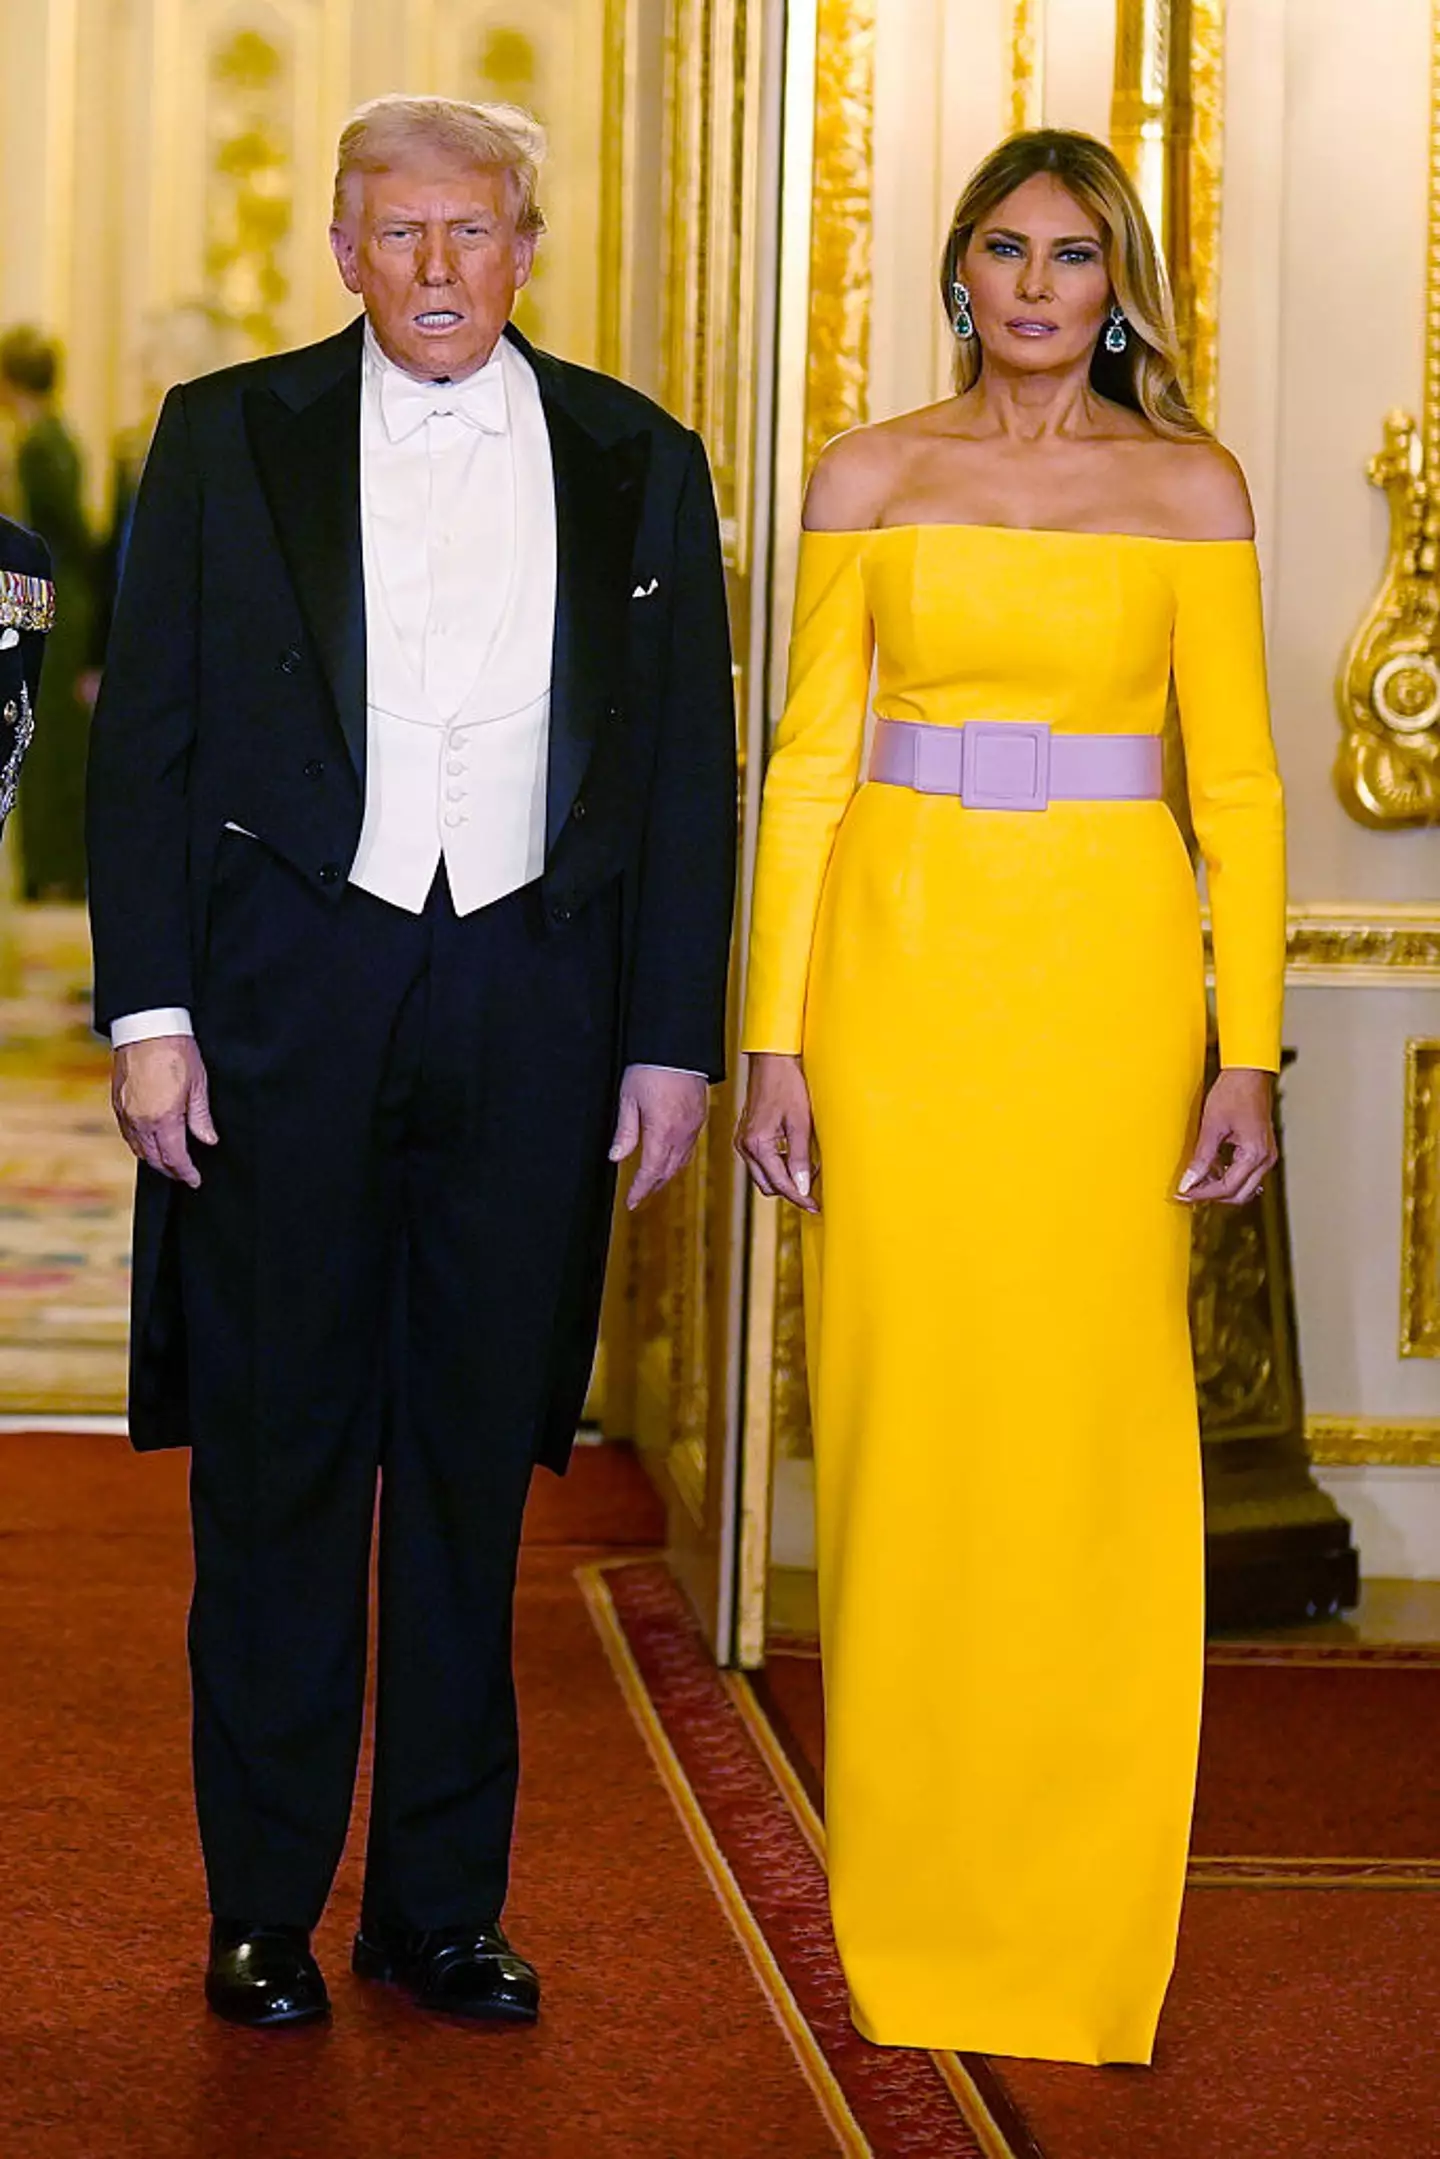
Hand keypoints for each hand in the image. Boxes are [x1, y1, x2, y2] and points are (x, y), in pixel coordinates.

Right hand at [112, 1035, 217, 1188]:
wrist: (146, 1027)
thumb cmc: (176, 1051)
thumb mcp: (198, 1085)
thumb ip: (201, 1117)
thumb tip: (208, 1140)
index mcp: (164, 1118)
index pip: (175, 1158)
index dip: (186, 1172)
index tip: (195, 1180)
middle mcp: (141, 1120)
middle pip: (154, 1158)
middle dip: (170, 1170)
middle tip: (184, 1174)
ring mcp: (126, 1113)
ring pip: (138, 1148)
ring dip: (153, 1159)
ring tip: (169, 1161)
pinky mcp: (117, 1103)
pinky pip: (127, 1134)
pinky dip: (139, 1144)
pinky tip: (150, 1141)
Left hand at [609, 1065, 709, 1209]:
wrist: (678, 1047)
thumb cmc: (652, 1067)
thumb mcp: (628, 1099)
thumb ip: (625, 1132)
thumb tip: (617, 1156)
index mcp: (662, 1132)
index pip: (651, 1172)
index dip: (640, 1190)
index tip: (631, 1201)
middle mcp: (682, 1134)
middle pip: (667, 1171)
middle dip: (652, 1186)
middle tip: (639, 1195)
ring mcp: (693, 1127)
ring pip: (681, 1162)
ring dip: (666, 1175)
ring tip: (653, 1182)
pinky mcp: (699, 1118)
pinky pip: (690, 1148)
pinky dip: (678, 1159)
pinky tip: (670, 1158)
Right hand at [734, 1052, 819, 1212]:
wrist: (773, 1061)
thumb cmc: (787, 1084)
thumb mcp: (801, 1123)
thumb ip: (801, 1158)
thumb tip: (804, 1186)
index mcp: (756, 1144)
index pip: (779, 1183)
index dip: (799, 1197)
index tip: (814, 1206)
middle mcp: (746, 1146)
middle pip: (768, 1185)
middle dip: (792, 1190)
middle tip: (815, 1190)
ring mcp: (744, 1141)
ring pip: (765, 1175)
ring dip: (786, 1178)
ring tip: (809, 1170)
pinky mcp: (748, 1136)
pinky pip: (762, 1162)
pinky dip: (779, 1165)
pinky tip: (797, 1157)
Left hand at [1177, 1067, 1275, 1207]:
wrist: (1248, 1074)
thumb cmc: (1234, 1092)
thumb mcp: (1212, 1127)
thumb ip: (1201, 1158)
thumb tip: (1189, 1181)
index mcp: (1255, 1154)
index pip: (1227, 1187)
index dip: (1202, 1193)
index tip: (1183, 1192)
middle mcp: (1265, 1159)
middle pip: (1238, 1195)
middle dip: (1212, 1196)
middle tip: (1188, 1191)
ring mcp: (1265, 1156)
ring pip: (1242, 1187)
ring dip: (1219, 1187)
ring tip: (1195, 1179)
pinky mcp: (1260, 1150)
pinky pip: (1244, 1174)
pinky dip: (1227, 1176)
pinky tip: (1208, 1168)